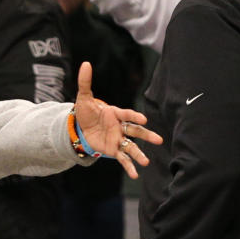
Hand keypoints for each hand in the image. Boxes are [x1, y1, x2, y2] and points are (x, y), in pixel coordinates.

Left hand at [73, 61, 162, 177]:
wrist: (80, 127)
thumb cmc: (86, 111)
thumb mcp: (83, 98)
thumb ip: (86, 82)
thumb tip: (85, 64)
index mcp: (115, 113)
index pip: (126, 114)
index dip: (134, 116)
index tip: (142, 120)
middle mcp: (120, 127)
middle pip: (135, 132)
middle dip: (146, 136)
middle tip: (159, 140)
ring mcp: (118, 139)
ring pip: (132, 147)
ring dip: (139, 154)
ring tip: (147, 162)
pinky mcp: (113, 150)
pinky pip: (123, 158)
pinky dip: (129, 166)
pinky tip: (135, 175)